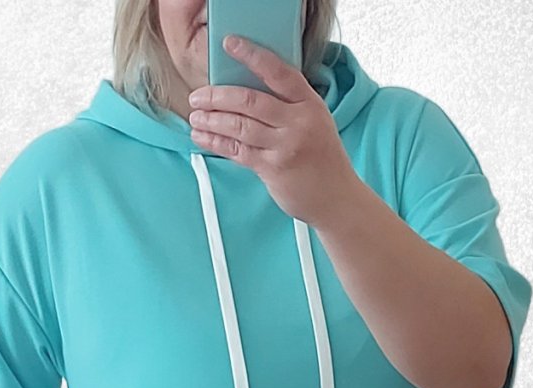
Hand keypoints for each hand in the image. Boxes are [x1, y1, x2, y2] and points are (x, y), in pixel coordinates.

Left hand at [187, 34, 358, 225]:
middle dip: (218, 97)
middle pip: (250, 101)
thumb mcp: (315, 121)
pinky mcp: (272, 169)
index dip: (252, 56)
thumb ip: (289, 105)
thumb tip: (248, 90)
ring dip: (212, 120)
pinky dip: (216, 143)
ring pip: (240, 126)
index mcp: (309, 103)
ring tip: (195, 116)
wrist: (336, 198)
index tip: (230, 44)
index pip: (278, 72)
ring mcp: (285, 147)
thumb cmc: (322, 158)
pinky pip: (238, 151)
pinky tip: (202, 137)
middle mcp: (298, 122)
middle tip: (198, 96)